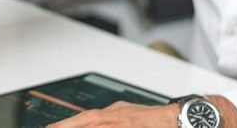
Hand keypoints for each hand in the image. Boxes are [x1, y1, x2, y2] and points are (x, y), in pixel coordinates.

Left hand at [47, 101, 177, 126]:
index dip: (66, 123)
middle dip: (68, 127)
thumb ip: (106, 116)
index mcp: (111, 112)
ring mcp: (121, 126)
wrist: (171, 119)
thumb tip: (91, 118)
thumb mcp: (122, 110)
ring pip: (96, 127)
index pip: (84, 117)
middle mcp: (114, 119)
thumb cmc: (148, 116)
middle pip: (88, 123)